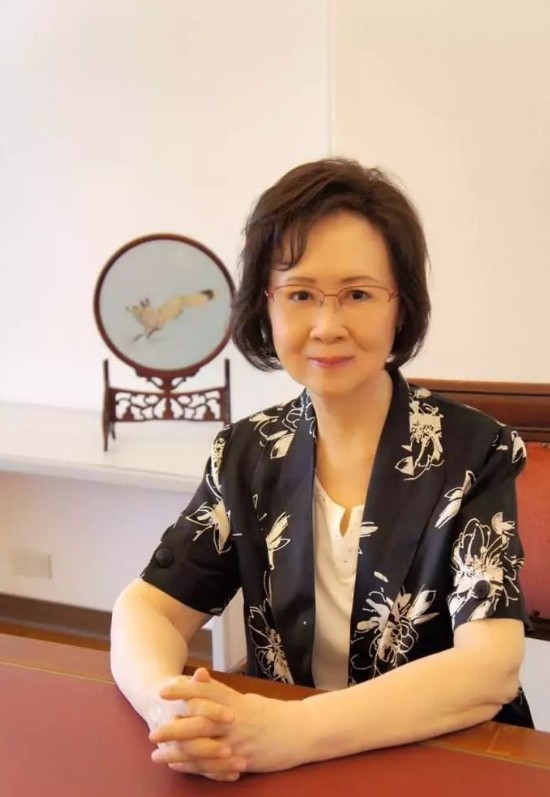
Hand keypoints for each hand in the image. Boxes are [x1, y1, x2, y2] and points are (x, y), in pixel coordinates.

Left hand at [149, 668, 305, 776]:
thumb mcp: (246, 699)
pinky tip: (179, 766)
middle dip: (173, 727)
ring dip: (177, 752)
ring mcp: (237, 742)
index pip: (205, 692)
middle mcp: (234, 721)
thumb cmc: (272, 714)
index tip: (162, 690)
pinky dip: (194, 766)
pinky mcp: (242, 760)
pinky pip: (213, 765)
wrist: (301, 732)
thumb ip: (221, 692)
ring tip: (157, 754)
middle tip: (152, 730)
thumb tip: (200, 678)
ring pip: (202, 747)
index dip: (182, 691)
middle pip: (198, 722)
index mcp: (235, 702)